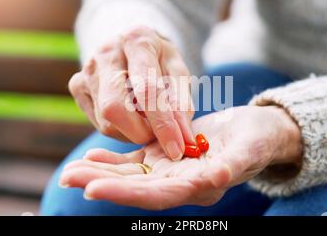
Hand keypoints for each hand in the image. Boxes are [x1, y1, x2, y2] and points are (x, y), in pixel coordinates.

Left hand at [59, 106, 302, 209]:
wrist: (258, 131)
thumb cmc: (258, 140)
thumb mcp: (249, 149)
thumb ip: (232, 166)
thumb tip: (215, 178)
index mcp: (200, 187)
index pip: (157, 195)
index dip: (125, 194)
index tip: (93, 189)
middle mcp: (181, 184)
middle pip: (136, 189)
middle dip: (102, 184)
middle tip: (68, 178)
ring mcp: (171, 172)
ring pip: (131, 177)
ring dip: (101, 173)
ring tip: (71, 170)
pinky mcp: (166, 157)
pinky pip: (137, 162)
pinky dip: (114, 161)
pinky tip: (92, 154)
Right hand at [68, 26, 193, 160]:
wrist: (132, 45)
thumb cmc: (160, 59)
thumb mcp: (179, 72)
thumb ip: (182, 103)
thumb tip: (184, 138)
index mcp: (137, 40)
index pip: (147, 89)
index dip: (163, 124)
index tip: (177, 149)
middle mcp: (106, 52)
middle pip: (116, 108)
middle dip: (142, 132)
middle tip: (159, 136)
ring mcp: (86, 70)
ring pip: (107, 122)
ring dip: (133, 132)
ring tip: (147, 119)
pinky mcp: (77, 86)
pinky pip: (99, 123)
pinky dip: (120, 130)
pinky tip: (131, 116)